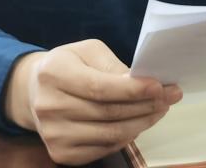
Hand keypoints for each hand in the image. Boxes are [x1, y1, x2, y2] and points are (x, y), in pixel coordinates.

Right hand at [5, 39, 181, 164]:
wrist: (35, 92)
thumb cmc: (68, 65)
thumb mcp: (86, 51)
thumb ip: (112, 66)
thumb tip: (141, 82)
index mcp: (54, 73)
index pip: (99, 87)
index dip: (132, 90)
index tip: (160, 86)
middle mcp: (49, 106)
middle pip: (108, 113)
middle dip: (145, 106)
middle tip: (170, 97)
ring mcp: (53, 134)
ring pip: (110, 134)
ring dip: (141, 123)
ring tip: (159, 110)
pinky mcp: (61, 154)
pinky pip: (103, 149)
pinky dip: (126, 137)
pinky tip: (137, 123)